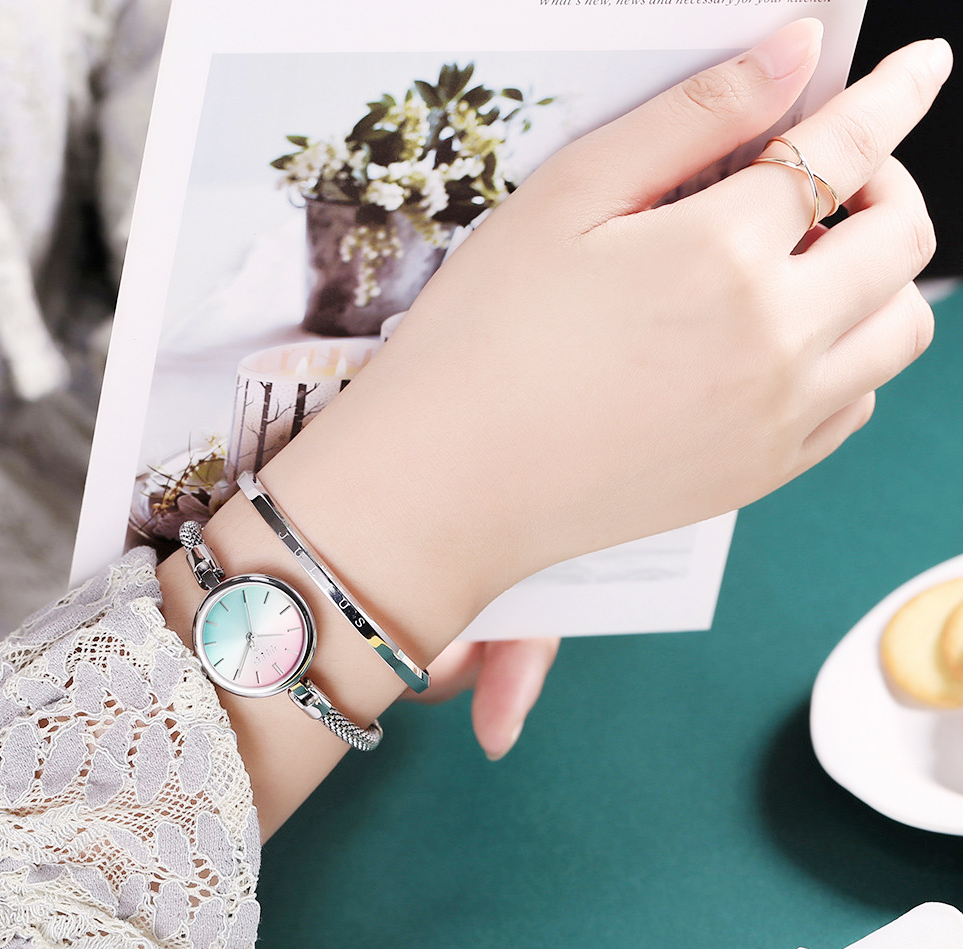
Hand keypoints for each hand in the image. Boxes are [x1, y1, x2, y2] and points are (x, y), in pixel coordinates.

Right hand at [169, 22, 951, 837]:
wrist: (444, 487)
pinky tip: (781, 346)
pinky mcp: (758, 474)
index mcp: (723, 253)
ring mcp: (776, 417)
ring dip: (877, 278)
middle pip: (901, 238)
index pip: (850, 147)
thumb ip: (690, 117)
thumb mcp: (564, 200)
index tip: (921, 69)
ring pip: (899, 329)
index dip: (895, 93)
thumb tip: (792, 51)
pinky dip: (848, 359)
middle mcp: (775, 339)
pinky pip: (856, 405)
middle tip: (827, 180)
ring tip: (804, 268)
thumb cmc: (478, 343)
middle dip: (884, 185)